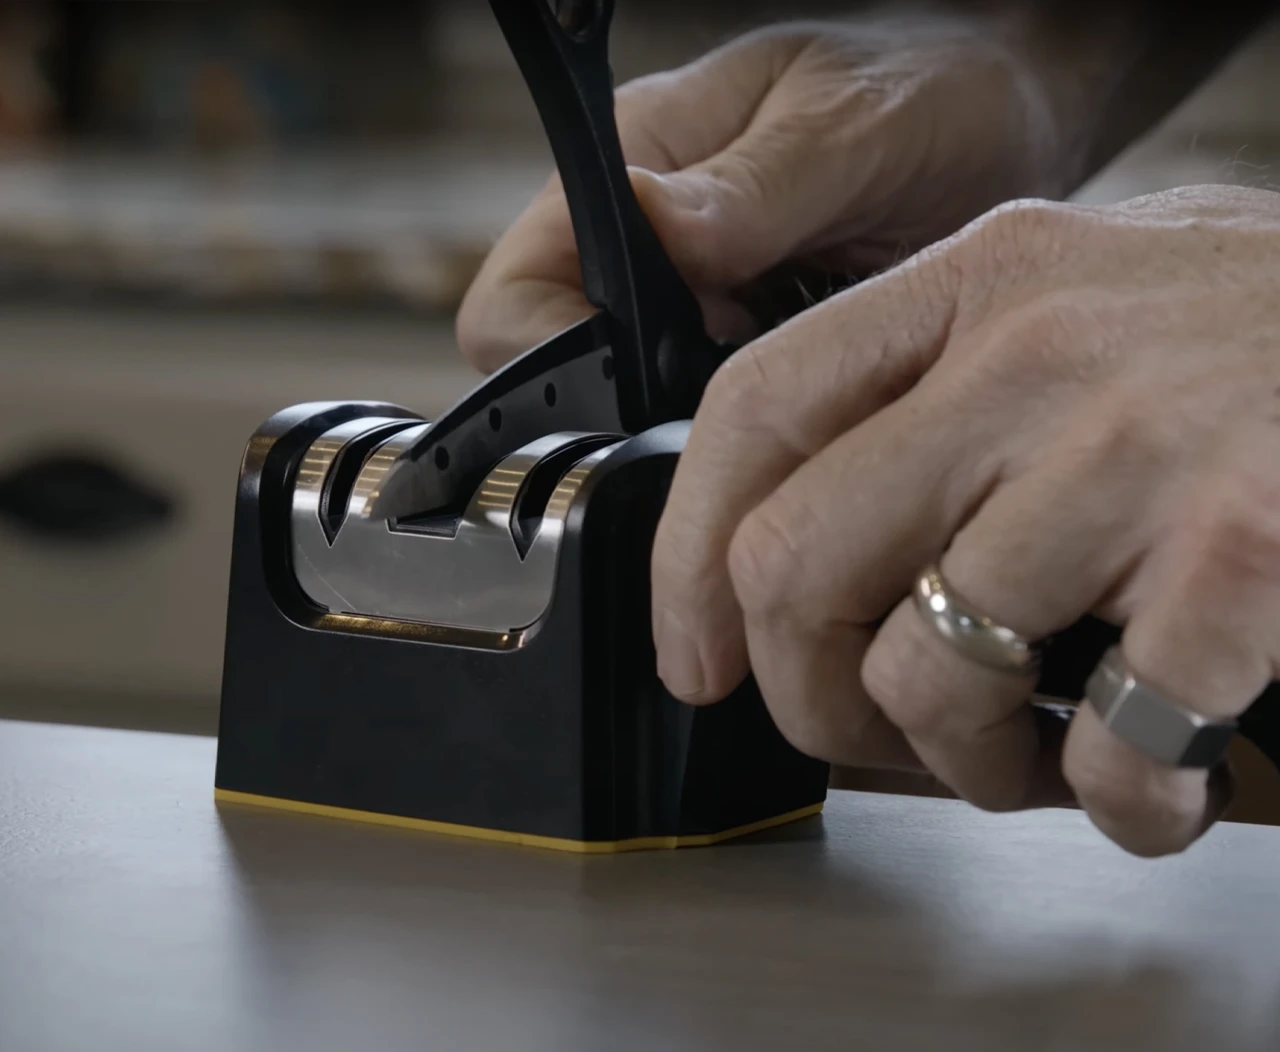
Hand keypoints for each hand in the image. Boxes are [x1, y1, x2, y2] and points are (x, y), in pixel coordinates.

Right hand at [457, 15, 1075, 372]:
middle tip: (736, 390)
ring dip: (691, 419)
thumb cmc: (936, 91)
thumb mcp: (853, 128)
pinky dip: (736, 422)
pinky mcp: (729, 334)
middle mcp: (639, 234)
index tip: (636, 388)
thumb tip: (655, 229)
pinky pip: (694, 407)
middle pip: (554, 363)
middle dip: (627, 404)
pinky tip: (798, 395)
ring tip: (784, 386)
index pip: (512, 296)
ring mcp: (683, 292)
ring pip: (623, 398)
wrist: (1013, 120)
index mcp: (633, 164)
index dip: (548, 358)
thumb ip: (752, 187)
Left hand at [651, 184, 1279, 855]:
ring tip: (1016, 763)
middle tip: (860, 738)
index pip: (754, 415)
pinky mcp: (1243, 556)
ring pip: (924, 671)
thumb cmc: (1265, 341)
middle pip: (797, 564)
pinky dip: (1111, 805)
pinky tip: (1143, 787)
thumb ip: (946, 396)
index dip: (687, 562)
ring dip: (957, 766)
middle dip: (806, 699)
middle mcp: (1037, 355)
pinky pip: (1103, 744)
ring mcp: (1138, 451)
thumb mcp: (1085, 306)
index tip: (697, 657)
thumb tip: (805, 546)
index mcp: (979, 286)